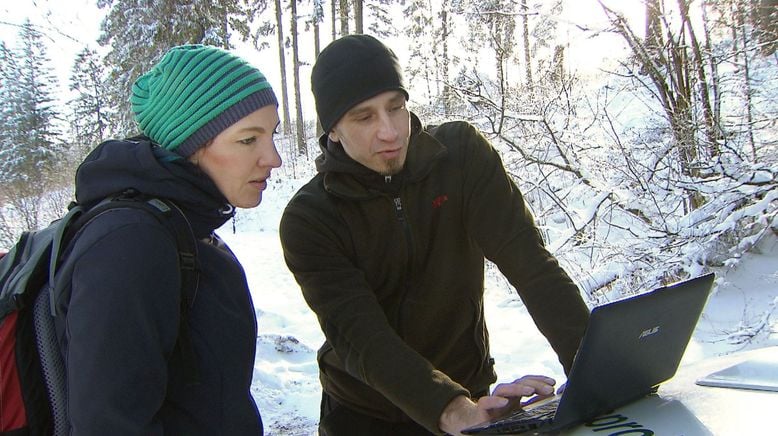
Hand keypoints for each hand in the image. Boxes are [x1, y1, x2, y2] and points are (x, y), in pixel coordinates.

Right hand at [438, 375, 555, 434]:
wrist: (471, 424)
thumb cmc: (495, 418)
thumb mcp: (518, 412)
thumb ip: (533, 404)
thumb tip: (549, 396)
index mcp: (514, 396)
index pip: (527, 383)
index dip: (539, 380)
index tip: (552, 383)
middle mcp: (504, 396)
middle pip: (518, 383)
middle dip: (534, 384)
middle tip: (548, 388)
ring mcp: (492, 401)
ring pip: (504, 389)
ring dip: (517, 388)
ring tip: (530, 390)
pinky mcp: (481, 409)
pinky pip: (486, 402)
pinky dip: (495, 400)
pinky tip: (504, 402)